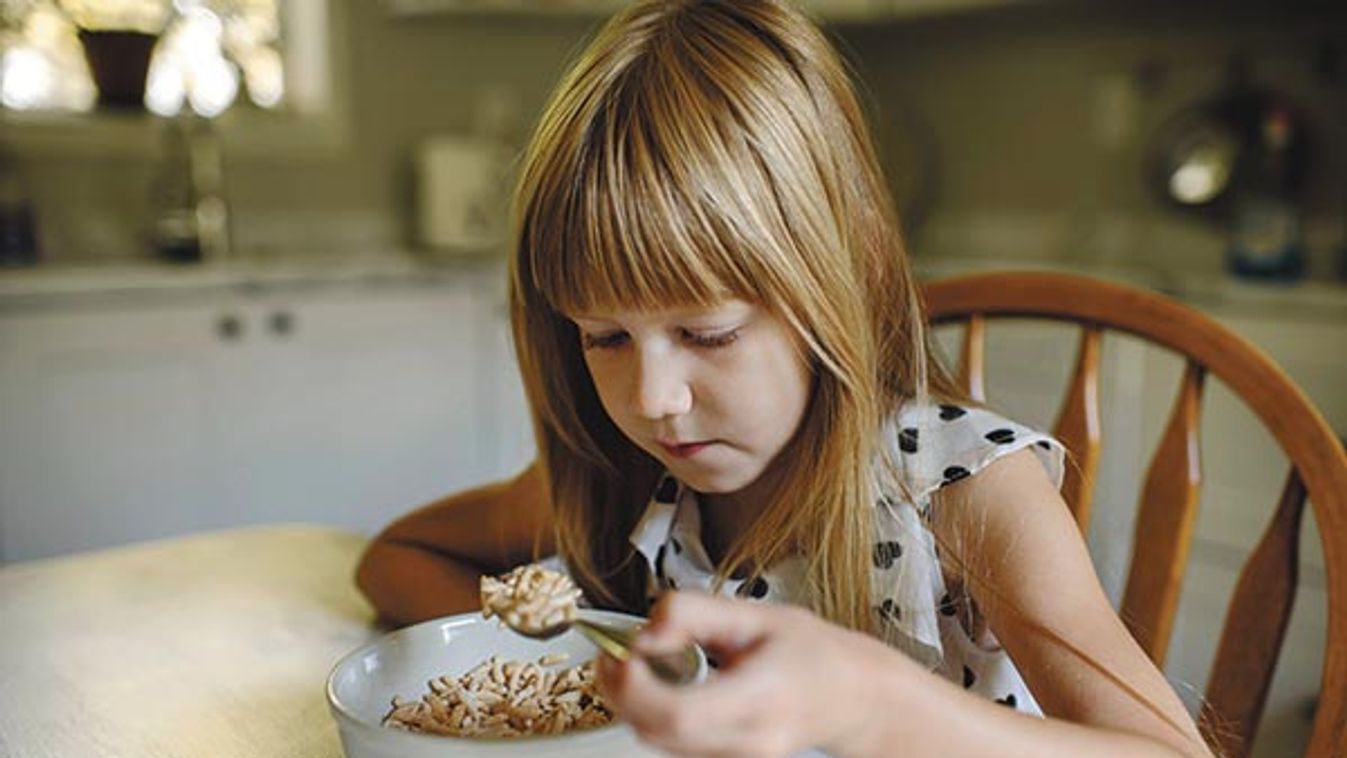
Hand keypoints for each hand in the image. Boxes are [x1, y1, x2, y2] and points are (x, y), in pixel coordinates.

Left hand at [596, 591, 910, 757]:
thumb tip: (646, 631)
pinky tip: (663, 685)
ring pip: (658, 742)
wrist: (850, 697)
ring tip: (641, 664)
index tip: (624, 652)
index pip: (680, 712)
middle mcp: (749, 740)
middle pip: (657, 733)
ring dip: (633, 704)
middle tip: (616, 653)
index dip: (636, 687)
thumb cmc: (812, 654)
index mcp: (761, 697)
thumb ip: (695, 613)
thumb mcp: (758, 614)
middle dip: (621, 693)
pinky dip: (653, 715)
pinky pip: (671, 745)